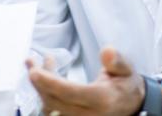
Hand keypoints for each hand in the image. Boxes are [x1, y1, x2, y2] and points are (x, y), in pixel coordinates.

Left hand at [26, 46, 144, 115]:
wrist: (131, 104)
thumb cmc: (126, 83)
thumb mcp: (126, 69)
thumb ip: (117, 61)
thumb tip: (107, 52)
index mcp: (102, 100)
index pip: (71, 93)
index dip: (51, 83)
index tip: (35, 72)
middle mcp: (90, 114)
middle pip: (56, 101)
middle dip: (39, 82)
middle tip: (30, 63)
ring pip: (52, 105)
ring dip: (40, 85)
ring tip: (33, 64)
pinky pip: (54, 107)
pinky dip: (45, 91)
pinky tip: (42, 75)